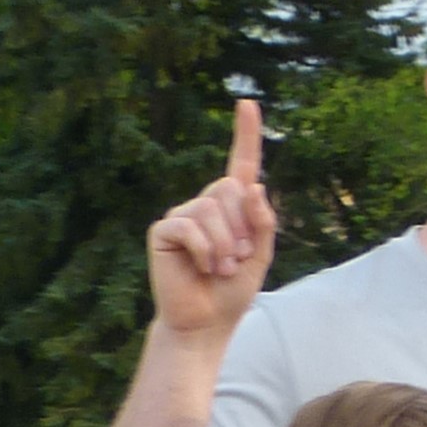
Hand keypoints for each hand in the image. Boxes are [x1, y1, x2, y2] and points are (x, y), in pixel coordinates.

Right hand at [142, 97, 274, 342]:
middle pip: (229, 187)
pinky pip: (191, 226)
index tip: (247, 103)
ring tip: (219, 269)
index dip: (245, 134)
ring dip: (226, 247)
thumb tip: (254, 186)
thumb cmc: (231, 293)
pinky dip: (205, 252)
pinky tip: (202, 268)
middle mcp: (205, 204)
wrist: (205, 323)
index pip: (240, 165)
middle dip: (242, 228)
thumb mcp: (260, 258)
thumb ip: (263, 223)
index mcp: (232, 209)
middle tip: (236, 259)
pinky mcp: (163, 230)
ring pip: (212, 209)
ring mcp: (182, 214)